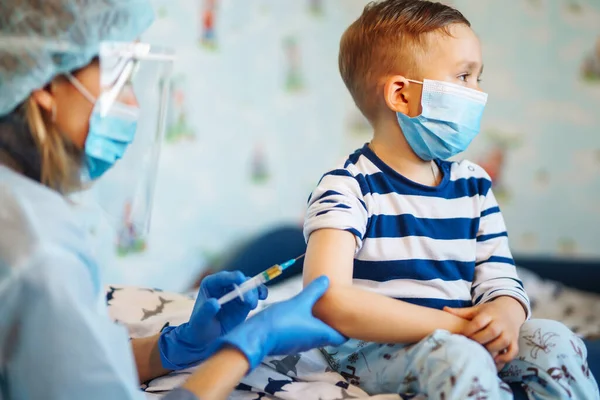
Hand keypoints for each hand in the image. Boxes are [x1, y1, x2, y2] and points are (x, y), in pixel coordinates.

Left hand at [159, 271, 266, 369]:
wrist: (206, 339)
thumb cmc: (200, 327)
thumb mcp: (200, 320)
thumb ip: (206, 311)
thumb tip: (215, 302)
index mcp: (211, 284)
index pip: (224, 277)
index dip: (233, 277)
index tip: (241, 280)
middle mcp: (224, 285)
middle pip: (240, 280)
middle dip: (246, 288)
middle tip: (248, 302)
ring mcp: (236, 292)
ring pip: (249, 286)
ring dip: (254, 293)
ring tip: (251, 306)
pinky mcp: (244, 301)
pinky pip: (255, 293)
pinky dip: (261, 292)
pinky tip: (263, 297)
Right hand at [218, 276, 346, 369]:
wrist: (258, 336)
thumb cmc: (282, 320)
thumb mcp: (300, 301)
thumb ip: (315, 291)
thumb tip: (326, 279)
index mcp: (321, 334)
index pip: (341, 337)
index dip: (347, 328)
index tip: (349, 317)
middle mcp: (313, 342)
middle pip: (329, 336)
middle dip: (333, 324)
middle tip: (336, 310)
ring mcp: (301, 344)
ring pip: (316, 335)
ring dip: (318, 324)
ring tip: (319, 310)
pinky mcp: (290, 343)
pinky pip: (304, 335)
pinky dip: (306, 326)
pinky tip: (301, 315)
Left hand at [444, 297, 525, 369]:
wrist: (510, 310)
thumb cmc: (489, 312)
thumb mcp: (476, 309)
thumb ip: (461, 312)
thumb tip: (444, 309)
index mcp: (489, 314)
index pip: (479, 322)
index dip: (469, 330)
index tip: (460, 336)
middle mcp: (500, 323)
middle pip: (492, 332)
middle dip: (479, 340)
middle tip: (469, 346)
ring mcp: (509, 333)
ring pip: (502, 342)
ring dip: (491, 349)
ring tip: (479, 354)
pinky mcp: (515, 341)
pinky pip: (513, 351)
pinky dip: (505, 357)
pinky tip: (494, 360)